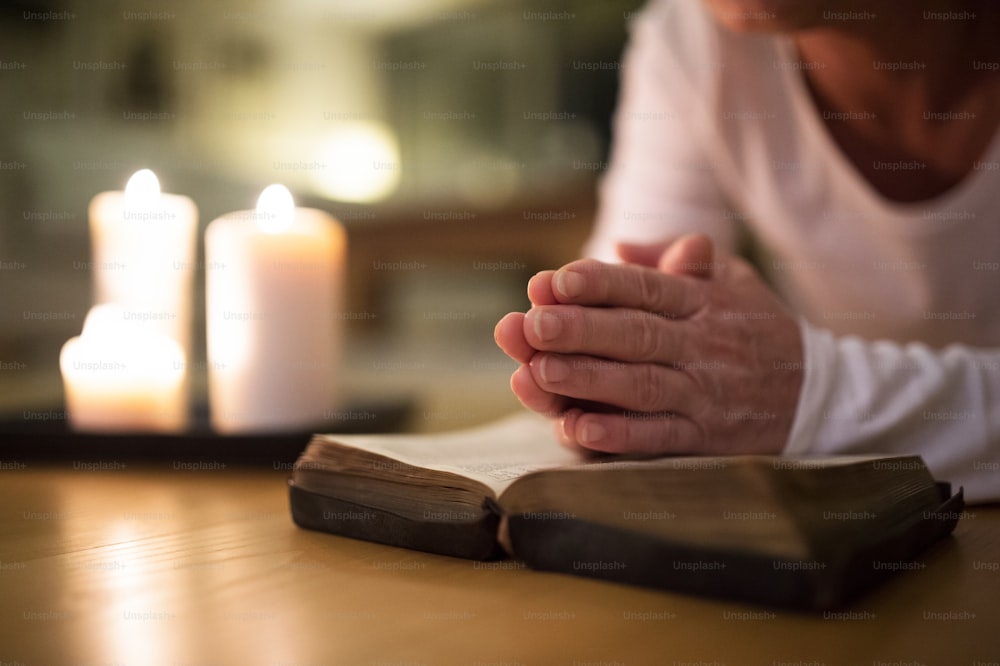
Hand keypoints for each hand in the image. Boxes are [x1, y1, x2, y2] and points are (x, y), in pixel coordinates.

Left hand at [494, 235, 803, 455]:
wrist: (819, 393)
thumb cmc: (755, 327)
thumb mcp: (731, 279)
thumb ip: (676, 260)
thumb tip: (621, 246)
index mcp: (702, 300)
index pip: (646, 287)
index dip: (601, 283)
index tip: (554, 280)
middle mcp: (703, 344)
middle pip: (637, 334)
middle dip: (582, 329)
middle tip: (533, 323)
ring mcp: (705, 393)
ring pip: (642, 386)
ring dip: (589, 381)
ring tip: (539, 372)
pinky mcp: (706, 438)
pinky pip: (659, 437)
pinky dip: (619, 436)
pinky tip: (578, 430)